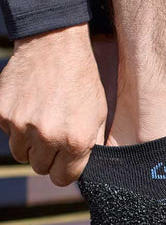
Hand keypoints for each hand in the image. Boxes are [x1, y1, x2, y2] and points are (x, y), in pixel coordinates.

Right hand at [0, 24, 106, 185]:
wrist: (56, 46)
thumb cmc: (82, 82)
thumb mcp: (98, 116)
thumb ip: (90, 145)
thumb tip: (81, 168)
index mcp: (75, 141)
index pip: (62, 178)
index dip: (64, 171)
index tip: (64, 162)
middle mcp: (47, 137)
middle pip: (40, 168)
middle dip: (48, 158)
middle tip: (54, 138)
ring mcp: (20, 125)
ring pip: (21, 153)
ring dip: (30, 144)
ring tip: (43, 121)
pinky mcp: (1, 112)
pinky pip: (7, 133)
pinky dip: (16, 125)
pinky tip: (30, 106)